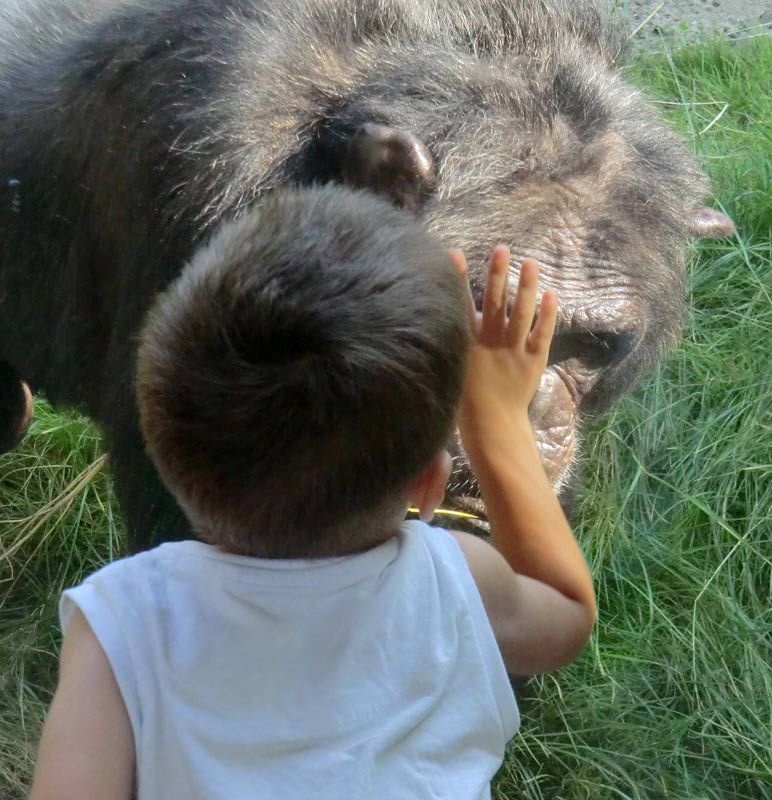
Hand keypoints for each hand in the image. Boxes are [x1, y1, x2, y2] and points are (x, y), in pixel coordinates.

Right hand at [450, 246, 557, 460]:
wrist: (492, 427)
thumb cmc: (467, 400)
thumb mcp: (453, 369)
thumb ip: (457, 343)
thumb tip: (460, 318)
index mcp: (466, 344)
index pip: (460, 306)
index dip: (457, 280)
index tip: (455, 254)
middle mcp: (489, 343)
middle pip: (494, 302)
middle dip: (497, 274)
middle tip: (501, 249)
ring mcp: (513, 351)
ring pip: (520, 313)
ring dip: (526, 286)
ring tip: (531, 262)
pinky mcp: (533, 361)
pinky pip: (542, 334)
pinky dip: (547, 315)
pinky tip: (551, 294)